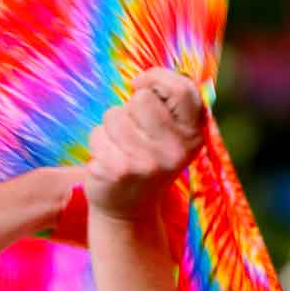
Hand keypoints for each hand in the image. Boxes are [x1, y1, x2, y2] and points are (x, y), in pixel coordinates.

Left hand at [84, 68, 205, 222]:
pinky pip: (97, 134)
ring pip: (114, 115)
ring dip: (110, 128)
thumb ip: (168, 107)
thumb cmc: (147, 161)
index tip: (140, 84)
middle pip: (141, 99)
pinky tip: (108, 162)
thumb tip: (145, 78)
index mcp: (192, 136)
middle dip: (128, 108)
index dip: (157, 77)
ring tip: (119, 148)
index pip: (182, 89)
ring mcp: (147, 162)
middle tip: (131, 131)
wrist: (129, 212)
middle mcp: (174, 150)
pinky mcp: (119, 170)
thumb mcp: (170, 137)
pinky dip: (97, 144)